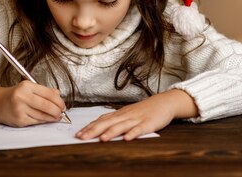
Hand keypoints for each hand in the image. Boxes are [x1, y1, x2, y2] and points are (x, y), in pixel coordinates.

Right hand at [0, 81, 66, 126]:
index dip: (59, 101)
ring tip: (57, 116)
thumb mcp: (29, 88)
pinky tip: (47, 119)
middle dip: (58, 110)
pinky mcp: (19, 119)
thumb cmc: (16, 95)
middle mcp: (22, 97)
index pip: (49, 94)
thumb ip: (45, 91)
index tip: (63, 105)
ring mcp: (20, 109)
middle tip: (62, 112)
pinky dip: (44, 121)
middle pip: (47, 105)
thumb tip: (59, 96)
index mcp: (27, 86)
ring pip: (43, 115)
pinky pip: (36, 121)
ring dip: (53, 117)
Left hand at [76, 89, 197, 141]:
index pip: (101, 121)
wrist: (164, 102)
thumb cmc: (144, 110)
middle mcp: (126, 116)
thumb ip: (114, 121)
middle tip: (82, 138)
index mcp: (119, 114)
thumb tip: (98, 128)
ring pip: (122, 126)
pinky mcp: (149, 123)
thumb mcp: (127, 114)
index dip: (89, 128)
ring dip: (111, 132)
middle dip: (94, 131)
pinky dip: (133, 133)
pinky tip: (127, 139)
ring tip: (101, 139)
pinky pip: (140, 129)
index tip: (77, 135)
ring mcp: (137, 119)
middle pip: (107, 123)